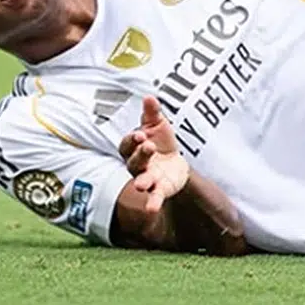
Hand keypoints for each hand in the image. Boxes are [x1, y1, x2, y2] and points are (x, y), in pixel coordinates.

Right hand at [118, 96, 189, 213]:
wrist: (175, 161)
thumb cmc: (161, 141)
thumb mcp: (158, 125)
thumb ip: (152, 113)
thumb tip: (149, 96)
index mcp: (134, 148)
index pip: (128, 144)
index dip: (133, 139)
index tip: (141, 134)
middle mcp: (137, 164)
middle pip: (134, 161)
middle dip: (140, 155)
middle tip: (148, 147)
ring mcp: (148, 178)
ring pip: (141, 180)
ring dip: (141, 182)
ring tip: (141, 185)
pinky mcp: (159, 190)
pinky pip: (154, 197)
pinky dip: (152, 202)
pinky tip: (151, 208)